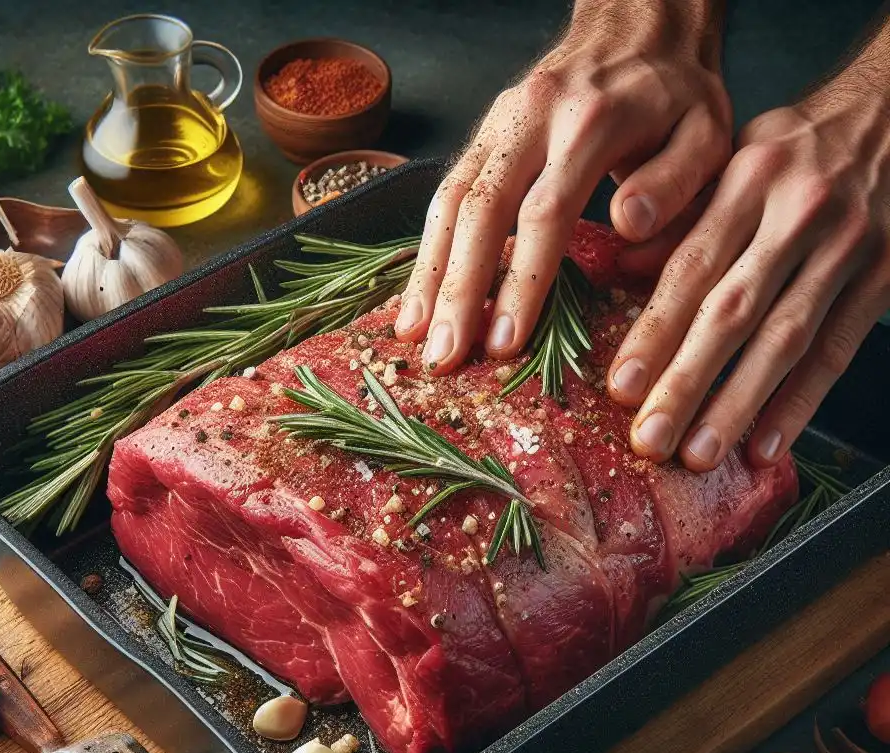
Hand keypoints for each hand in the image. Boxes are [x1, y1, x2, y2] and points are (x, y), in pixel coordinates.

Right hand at [395, 0, 731, 373]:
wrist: (640, 26)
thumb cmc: (676, 97)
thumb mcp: (705, 132)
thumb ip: (675, 181)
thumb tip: (628, 227)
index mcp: (591, 122)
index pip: (545, 210)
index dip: (522, 281)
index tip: (506, 342)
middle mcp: (531, 117)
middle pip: (480, 210)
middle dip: (458, 289)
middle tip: (444, 355)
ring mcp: (497, 125)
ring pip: (449, 201)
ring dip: (429, 274)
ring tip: (413, 336)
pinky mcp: (481, 138)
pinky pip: (443, 194)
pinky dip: (425, 250)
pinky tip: (416, 297)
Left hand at [608, 75, 889, 470]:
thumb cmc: (794, 149)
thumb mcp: (734, 159)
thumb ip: (680, 218)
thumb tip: (617, 269)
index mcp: (748, 180)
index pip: (692, 269)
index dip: (655, 332)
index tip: (621, 387)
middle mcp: (798, 213)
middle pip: (734, 312)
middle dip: (687, 382)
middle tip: (649, 439)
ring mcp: (848, 247)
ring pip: (785, 339)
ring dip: (739, 404)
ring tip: (699, 455)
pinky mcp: (885, 275)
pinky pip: (837, 349)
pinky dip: (801, 401)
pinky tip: (766, 445)